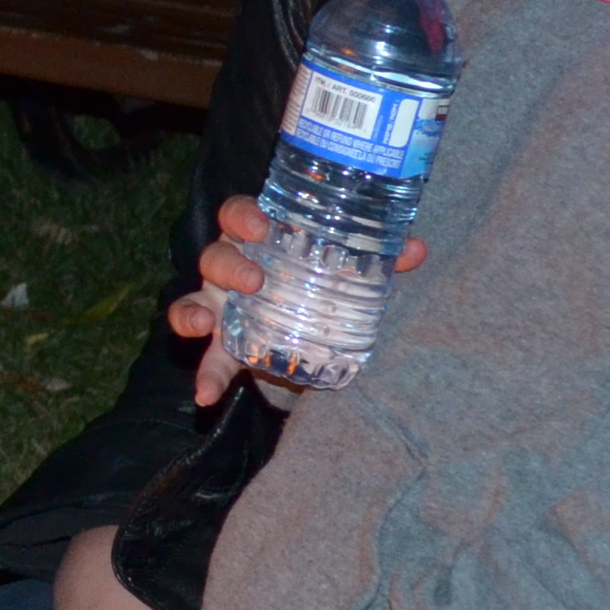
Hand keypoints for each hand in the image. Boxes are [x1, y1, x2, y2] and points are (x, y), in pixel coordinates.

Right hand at [168, 198, 427, 407]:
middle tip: (255, 280)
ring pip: (193, 301)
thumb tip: (416, 249)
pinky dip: (206, 376)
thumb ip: (377, 259)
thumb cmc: (319, 280)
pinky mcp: (223, 346)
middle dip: (228, 266)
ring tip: (205, 326)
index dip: (243, 216)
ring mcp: (221, 306)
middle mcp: (231, 268)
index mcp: (258, 239)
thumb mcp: (345, 269)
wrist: (306, 326)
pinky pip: (208, 359)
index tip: (259, 225)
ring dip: (193, 312)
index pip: (238, 214)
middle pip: (215, 256)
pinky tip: (206, 395)